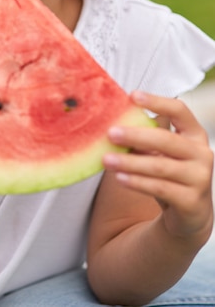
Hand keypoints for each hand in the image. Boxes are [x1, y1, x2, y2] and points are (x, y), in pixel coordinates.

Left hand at [103, 92, 213, 244]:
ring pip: (159, 166)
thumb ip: (146, 135)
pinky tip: (119, 177)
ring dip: (130, 162)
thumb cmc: (171, 173)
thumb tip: (112, 121)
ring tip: (106, 159)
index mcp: (195, 134)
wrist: (190, 213)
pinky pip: (159, 188)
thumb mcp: (161, 151)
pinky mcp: (191, 201)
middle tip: (110, 133)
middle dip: (135, 136)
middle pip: (166, 140)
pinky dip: (137, 182)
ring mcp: (199, 178)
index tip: (132, 95)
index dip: (157, 101)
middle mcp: (201, 153)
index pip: (179, 111)